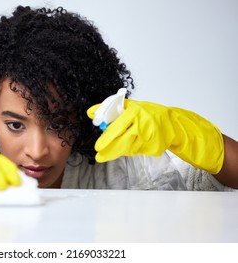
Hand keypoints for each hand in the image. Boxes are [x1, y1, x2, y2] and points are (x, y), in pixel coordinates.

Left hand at [87, 99, 223, 173]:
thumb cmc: (148, 113)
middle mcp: (143, 125)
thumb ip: (109, 109)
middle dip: (109, 151)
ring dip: (117, 151)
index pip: (118, 127)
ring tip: (108, 153)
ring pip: (128, 149)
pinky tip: (129, 146)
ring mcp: (150, 138)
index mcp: (136, 112)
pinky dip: (129, 150)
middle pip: (123, 141)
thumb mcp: (129, 106)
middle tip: (99, 156)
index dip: (107, 138)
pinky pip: (136, 152)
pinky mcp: (154, 149)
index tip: (97, 146)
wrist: (173, 123)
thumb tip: (90, 113)